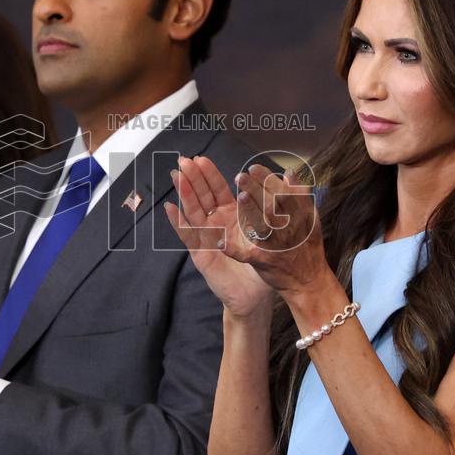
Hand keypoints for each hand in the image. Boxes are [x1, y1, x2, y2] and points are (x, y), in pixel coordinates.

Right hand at [164, 155, 273, 317]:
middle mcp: (216, 225)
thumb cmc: (261, 265)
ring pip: (193, 211)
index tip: (201, 158)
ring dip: (184, 194)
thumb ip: (273, 210)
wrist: (254, 296)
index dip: (209, 175)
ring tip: (175, 176)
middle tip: (184, 160)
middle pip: (201, 197)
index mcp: (231, 217)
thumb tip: (283, 183)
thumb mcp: (269, 234)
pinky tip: (170, 208)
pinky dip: (178, 222)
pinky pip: (189, 236)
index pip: (217, 191)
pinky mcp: (201, 254)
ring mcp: (206, 238)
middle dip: (193, 178)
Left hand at [228, 163, 331, 300]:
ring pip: (262, 226)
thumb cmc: (307, 247)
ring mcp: (275, 246)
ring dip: (251, 212)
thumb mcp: (309, 219)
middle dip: (256, 189)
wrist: (308, 282)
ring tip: (240, 197)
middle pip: (271, 205)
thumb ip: (299, 195)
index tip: (253, 167)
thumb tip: (289, 172)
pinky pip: (247, 255)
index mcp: (298, 216)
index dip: (267, 180)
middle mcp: (287, 229)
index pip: (282, 193)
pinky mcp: (263, 261)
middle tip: (241, 176)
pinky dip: (234, 250)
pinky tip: (221, 242)